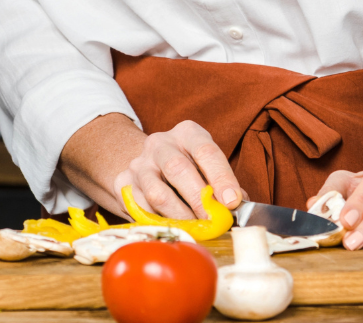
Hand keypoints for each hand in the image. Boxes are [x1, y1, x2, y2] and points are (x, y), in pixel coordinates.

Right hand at [114, 120, 244, 219]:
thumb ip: (224, 185)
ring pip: (156, 193)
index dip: (221, 177)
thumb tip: (239, 207)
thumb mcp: (208, 167)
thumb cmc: (189, 169)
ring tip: (194, 229)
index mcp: (187, 133)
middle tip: (212, 222)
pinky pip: (141, 209)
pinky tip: (173, 227)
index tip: (232, 201)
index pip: (206, 151)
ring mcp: (139, 163)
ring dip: (179, 216)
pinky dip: (159, 223)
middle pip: (178, 169)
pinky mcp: (123, 183)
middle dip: (198, 199)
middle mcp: (160, 143)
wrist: (149, 166)